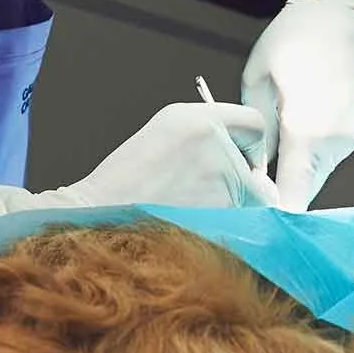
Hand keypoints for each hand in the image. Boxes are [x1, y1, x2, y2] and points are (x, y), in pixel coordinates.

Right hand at [0, 103, 279, 214]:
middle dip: (242, 189)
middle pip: (256, 173)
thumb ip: (209, 137)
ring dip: (232, 213)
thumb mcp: (164, 135)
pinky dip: (225, 233)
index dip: (251, 146)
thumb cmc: (124, 181)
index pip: (254, 124)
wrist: (96, 215)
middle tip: (206, 202)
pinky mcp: (221, 215)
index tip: (243, 161)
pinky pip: (241, 228)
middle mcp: (215, 143)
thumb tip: (247, 162)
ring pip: (251, 204)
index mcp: (198, 119)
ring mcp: (220, 180)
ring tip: (189, 217)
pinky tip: (191, 231)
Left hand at [241, 0, 353, 210]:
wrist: (339, 9)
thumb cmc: (291, 39)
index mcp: (306, 131)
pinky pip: (324, 160)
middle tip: (242, 192)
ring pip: (314, 178)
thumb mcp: (256, 82)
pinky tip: (285, 145)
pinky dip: (305, 162)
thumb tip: (248, 170)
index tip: (245, 216)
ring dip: (290, 178)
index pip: (290, 198)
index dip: (267, 214)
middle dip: (274, 198)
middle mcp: (334, 142)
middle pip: (302, 193)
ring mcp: (348, 138)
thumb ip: (255, 133)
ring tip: (260, 165)